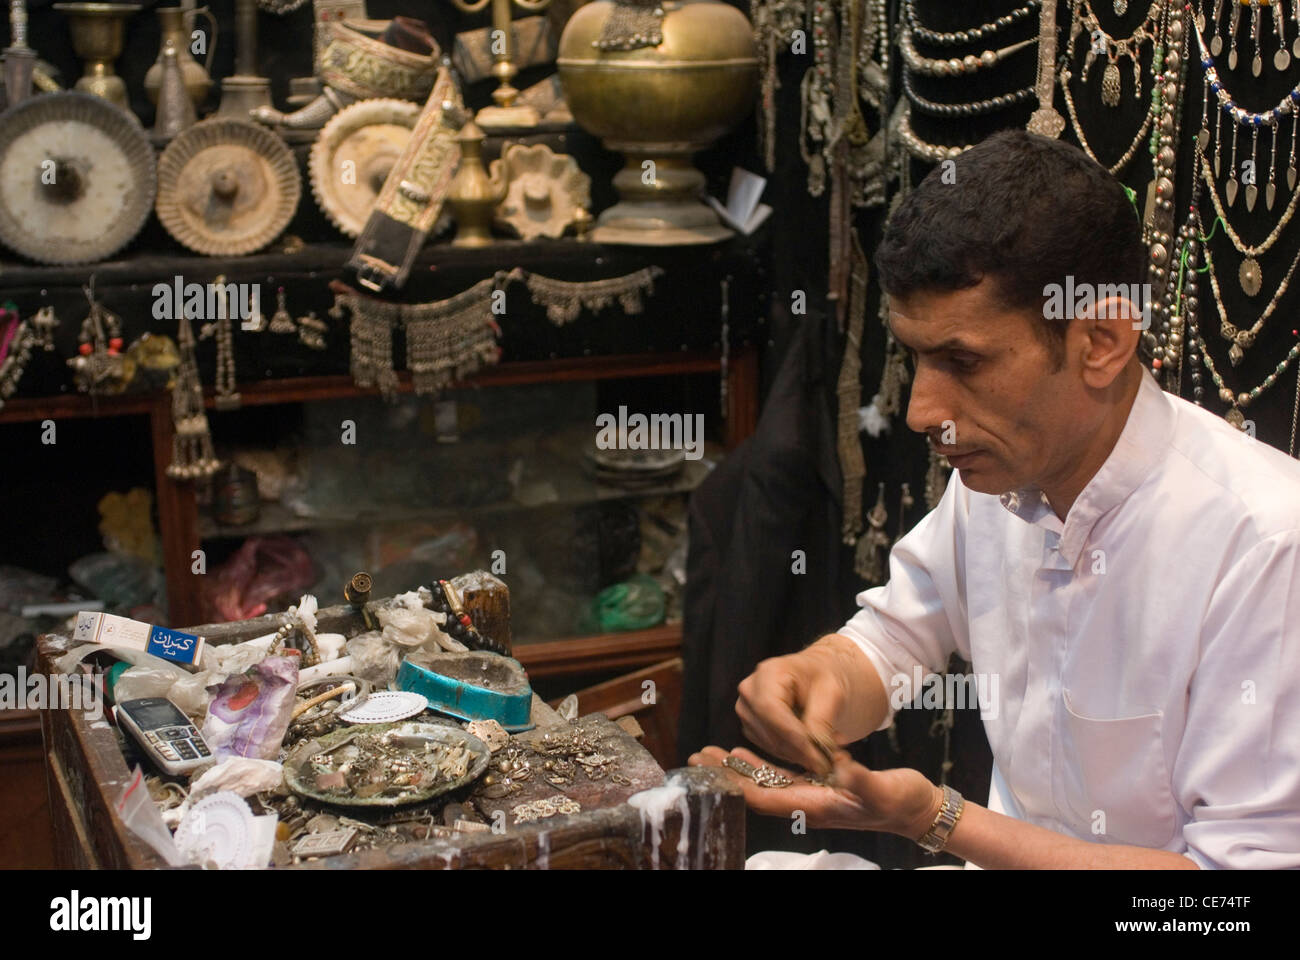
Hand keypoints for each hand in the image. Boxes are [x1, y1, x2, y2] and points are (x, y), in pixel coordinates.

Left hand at [689, 745, 942, 836]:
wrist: (919, 809)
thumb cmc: (902, 800)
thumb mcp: (883, 789)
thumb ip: (860, 780)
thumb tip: (840, 767)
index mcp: (816, 805)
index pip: (766, 795)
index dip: (737, 782)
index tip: (712, 767)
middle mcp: (807, 803)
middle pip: (756, 789)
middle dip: (726, 775)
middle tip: (697, 755)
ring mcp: (811, 795)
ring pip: (764, 782)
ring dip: (737, 768)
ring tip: (711, 753)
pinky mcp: (818, 786)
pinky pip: (780, 777)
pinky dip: (759, 764)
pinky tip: (744, 753)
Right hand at [735, 645, 849, 774]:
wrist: (819, 679)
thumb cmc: (825, 678)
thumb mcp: (832, 694)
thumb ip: (821, 720)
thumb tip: (815, 751)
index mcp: (768, 672)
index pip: (771, 709)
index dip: (793, 736)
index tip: (818, 757)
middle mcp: (750, 690)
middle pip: (769, 731)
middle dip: (802, 750)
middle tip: (830, 759)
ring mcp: (747, 709)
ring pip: (771, 745)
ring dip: (801, 753)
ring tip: (828, 748)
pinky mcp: (751, 726)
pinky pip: (770, 749)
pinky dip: (794, 753)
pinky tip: (813, 746)